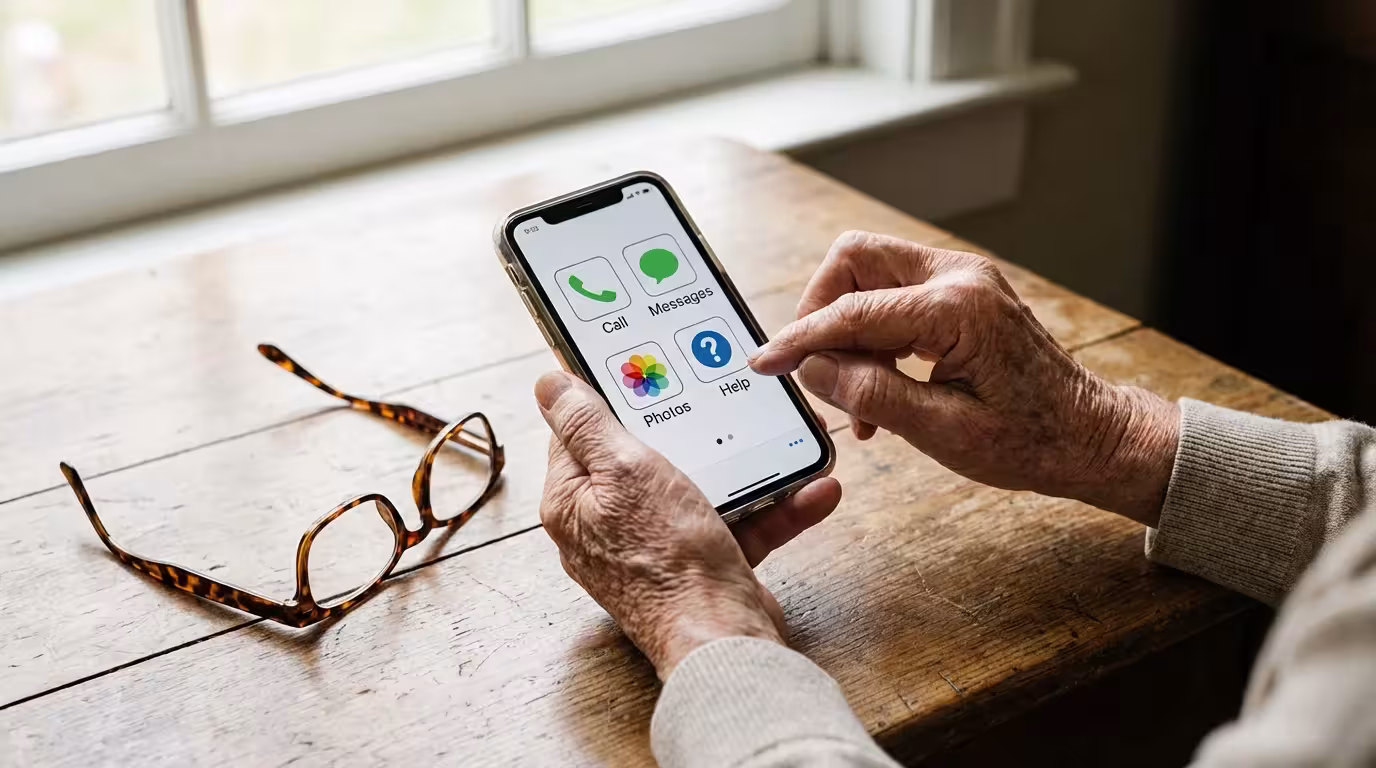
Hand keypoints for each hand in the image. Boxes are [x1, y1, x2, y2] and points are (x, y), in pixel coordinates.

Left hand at [535, 371, 841, 678]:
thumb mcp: (624, 469)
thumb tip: (546, 384)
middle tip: (724, 399)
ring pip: (702, 489)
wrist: (723, 637)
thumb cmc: (667, 558)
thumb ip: (585, 424)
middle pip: (646, 458)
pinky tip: (812, 489)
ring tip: (785, 443)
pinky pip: (738, 524)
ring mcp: (656, 549)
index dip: (611, 399)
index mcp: (573, 502)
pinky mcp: (700, 568)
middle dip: (694, 431)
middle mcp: (607, 527)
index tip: (644, 371)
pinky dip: (774, 508)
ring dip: (751, 469)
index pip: (579, 434)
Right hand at [750, 231, 1178, 526]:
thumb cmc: (1030, 440)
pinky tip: (876, 387)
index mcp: (958, 309)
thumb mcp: (942, 431)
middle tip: (810, 367)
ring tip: (853, 397)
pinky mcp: (961, 292)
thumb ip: (871, 394)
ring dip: (845, 328)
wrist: (1088, 436)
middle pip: (855, 259)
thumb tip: (812, 368)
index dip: (800, 338)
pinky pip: (892, 294)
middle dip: (819, 309)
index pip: (853, 311)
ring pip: (869, 273)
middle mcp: (959, 277)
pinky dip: (871, 333)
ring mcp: (962, 279)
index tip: (764, 362)